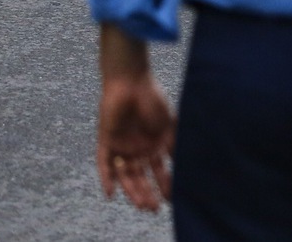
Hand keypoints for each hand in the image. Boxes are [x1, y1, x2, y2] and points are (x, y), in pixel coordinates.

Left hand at [97, 70, 172, 211]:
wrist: (132, 82)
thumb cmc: (153, 99)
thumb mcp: (169, 125)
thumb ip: (175, 144)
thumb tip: (187, 164)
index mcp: (153, 144)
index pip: (158, 170)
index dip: (164, 185)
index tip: (172, 199)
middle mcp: (137, 149)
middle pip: (140, 177)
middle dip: (147, 193)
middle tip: (153, 209)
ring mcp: (121, 146)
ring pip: (125, 175)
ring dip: (131, 191)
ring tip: (140, 205)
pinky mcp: (106, 141)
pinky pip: (103, 164)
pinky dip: (106, 179)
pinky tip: (110, 194)